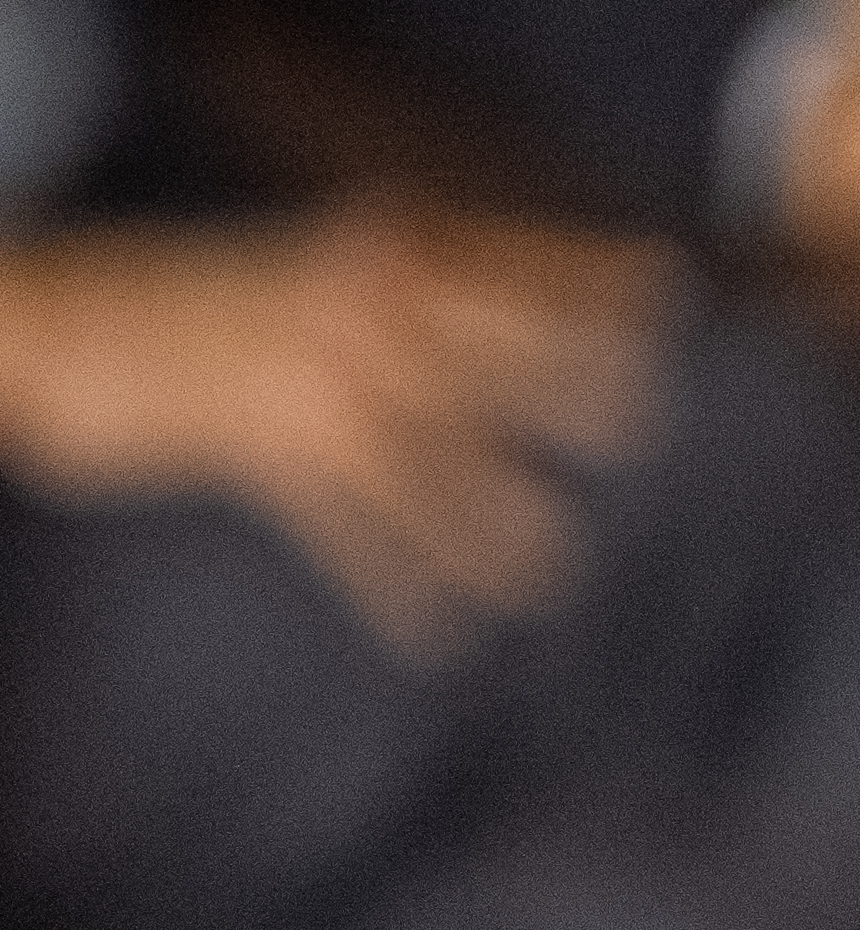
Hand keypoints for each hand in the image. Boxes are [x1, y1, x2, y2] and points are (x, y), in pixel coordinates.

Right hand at [0, 211, 670, 650]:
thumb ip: (461, 273)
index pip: (507, 263)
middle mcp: (356, 316)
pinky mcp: (269, 457)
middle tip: (638, 417)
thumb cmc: (253, 296)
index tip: (664, 293)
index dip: (589, 279)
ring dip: (490, 518)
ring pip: (427, 462)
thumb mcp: (347, 263)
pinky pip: (351, 534)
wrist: (90, 321)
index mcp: (380, 256)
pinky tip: (439, 638)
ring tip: (552, 563)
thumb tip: (606, 298)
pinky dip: (398, 589)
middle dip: (563, 383)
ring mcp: (314, 388)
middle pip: (484, 352)